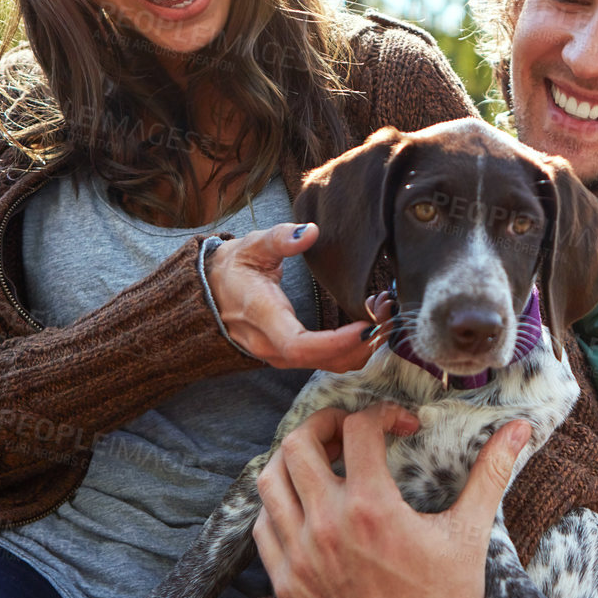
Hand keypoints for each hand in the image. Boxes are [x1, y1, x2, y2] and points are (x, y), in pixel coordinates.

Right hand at [207, 222, 376, 371]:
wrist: (209, 293)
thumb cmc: (233, 268)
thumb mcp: (252, 245)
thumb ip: (280, 238)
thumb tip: (310, 232)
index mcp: (262, 317)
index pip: (300, 346)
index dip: (337, 342)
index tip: (368, 324)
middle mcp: (271, 346)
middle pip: (324, 360)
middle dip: (363, 341)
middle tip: (388, 311)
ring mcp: (280, 356)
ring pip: (330, 365)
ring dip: (363, 345)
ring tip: (382, 313)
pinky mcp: (291, 357)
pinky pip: (328, 361)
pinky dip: (353, 347)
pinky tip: (367, 322)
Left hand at [252, 404, 530, 597]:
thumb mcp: (471, 535)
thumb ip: (491, 473)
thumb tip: (520, 429)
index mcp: (371, 508)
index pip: (358, 428)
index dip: (384, 414)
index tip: (405, 426)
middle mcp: (326, 527)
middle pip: (298, 443)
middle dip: (325, 423)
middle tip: (350, 430)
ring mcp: (299, 558)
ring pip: (269, 482)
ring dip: (294, 460)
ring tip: (324, 461)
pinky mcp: (286, 586)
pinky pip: (263, 527)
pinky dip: (279, 506)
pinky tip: (308, 507)